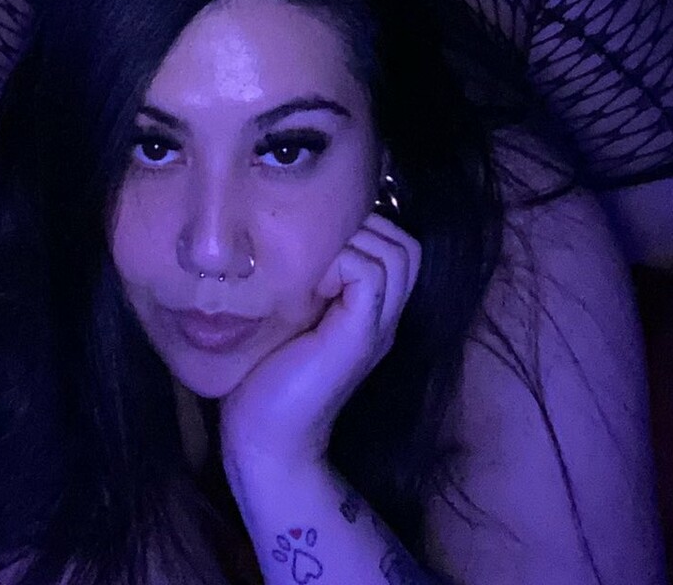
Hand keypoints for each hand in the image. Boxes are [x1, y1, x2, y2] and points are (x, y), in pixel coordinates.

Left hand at [218, 213, 421, 471]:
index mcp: (371, 312)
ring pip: (397, 253)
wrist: (266, 441)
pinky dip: (343, 264)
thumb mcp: (292, 316)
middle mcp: (384, 319)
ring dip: (355, 244)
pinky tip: (313, 287)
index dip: (365, 230)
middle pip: (406, 244)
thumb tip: (292, 234)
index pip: (398, 245)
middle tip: (324, 253)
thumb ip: (308, 283)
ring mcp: (376, 329)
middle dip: (365, 230)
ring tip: (318, 270)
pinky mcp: (359, 338)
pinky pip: (371, 275)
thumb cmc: (266, 377)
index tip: (321, 247)